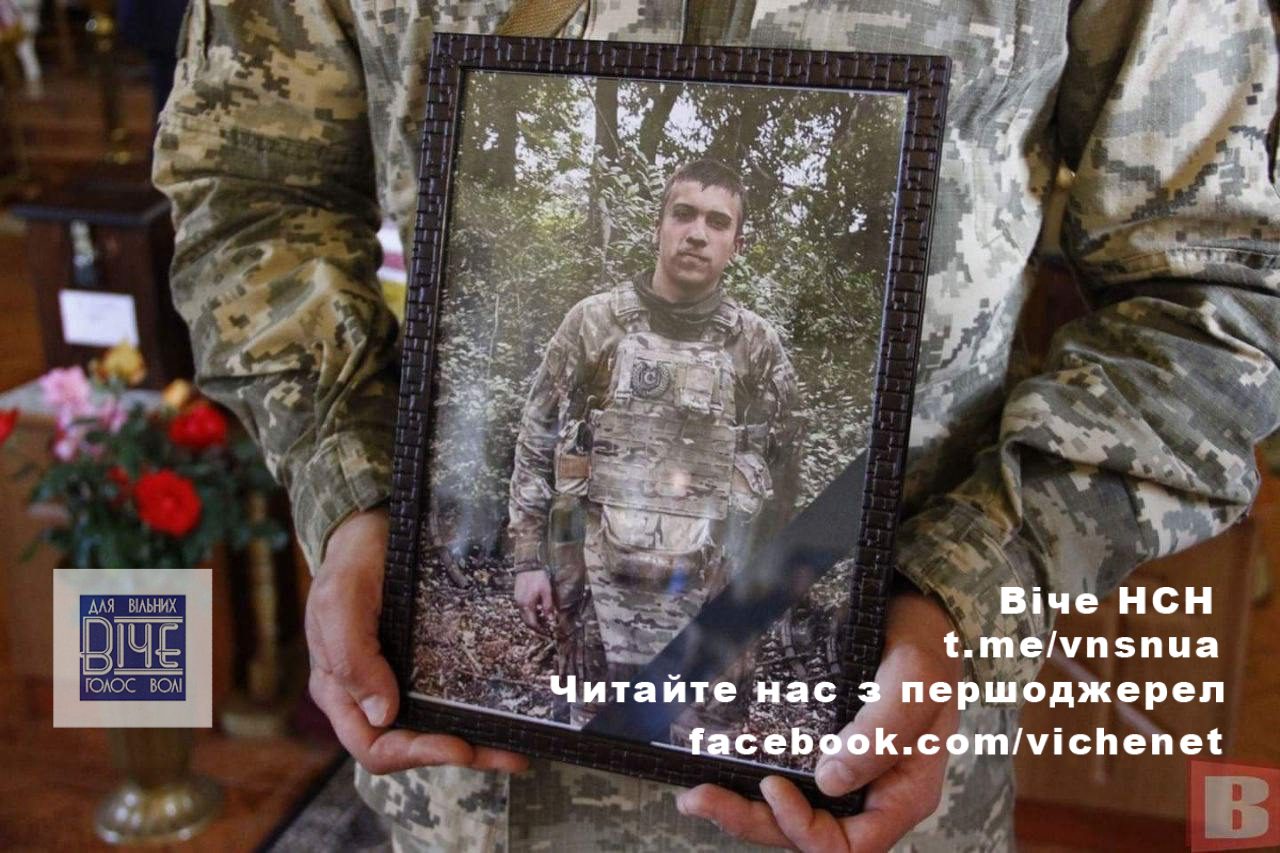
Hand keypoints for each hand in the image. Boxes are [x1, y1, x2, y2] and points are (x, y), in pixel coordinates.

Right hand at [306, 508, 527, 775]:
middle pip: (409, 744)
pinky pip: (446, 699)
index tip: (458, 747)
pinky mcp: (421, 663)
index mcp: (339, 690)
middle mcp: (367, 693)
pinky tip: (506, 718)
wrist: (370, 528)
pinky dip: (473, 714)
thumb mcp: (341, 601)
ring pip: (433, 729)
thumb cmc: (350, 563)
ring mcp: (395, 680)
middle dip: (457, 754)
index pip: (372, 745)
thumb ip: (352, 656)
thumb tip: (382, 715)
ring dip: (474, 744)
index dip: (415, 753)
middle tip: (506, 754)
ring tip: (516, 751)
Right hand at [513, 564, 555, 633]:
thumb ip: (548, 607)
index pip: (532, 623)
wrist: (529, 564)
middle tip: (546, 627)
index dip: (540, 630)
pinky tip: (538, 608)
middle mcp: (520, 604)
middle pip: (526, 621)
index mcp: (527, 605)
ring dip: (533, 619)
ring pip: (524, 615)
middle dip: (536, 626)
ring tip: (543, 618)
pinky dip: (530, 612)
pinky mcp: (517, 595)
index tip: (547, 632)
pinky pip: (523, 608)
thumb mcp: (547, 592)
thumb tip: (550, 619)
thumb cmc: (539, 577)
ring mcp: (517, 599)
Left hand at [677, 591, 962, 851]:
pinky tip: (715, 762)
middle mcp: (871, 794)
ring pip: (790, 812)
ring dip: (742, 808)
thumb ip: (880, 733)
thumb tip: (829, 782)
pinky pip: (785, 779)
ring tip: (695, 794)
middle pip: (809, 833)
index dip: (806, 829)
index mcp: (903, 793)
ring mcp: (845, 776)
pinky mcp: (821, 751)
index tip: (772, 786)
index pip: (853, 845)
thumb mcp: (914, 684)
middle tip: (701, 798)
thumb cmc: (925, 650)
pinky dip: (747, 778)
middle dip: (752, 821)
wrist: (915, 617)